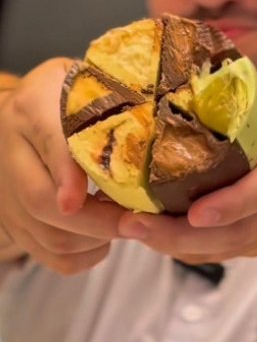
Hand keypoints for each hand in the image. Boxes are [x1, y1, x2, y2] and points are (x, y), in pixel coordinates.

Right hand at [0, 58, 125, 273]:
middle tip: (143, 221)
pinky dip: (83, 256)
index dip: (69, 175)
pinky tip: (106, 238)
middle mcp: (10, 153)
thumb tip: (157, 126)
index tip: (85, 198)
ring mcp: (7, 193)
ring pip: (47, 235)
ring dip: (95, 239)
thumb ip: (111, 100)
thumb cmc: (71, 94)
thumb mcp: (88, 84)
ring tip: (130, 224)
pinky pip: (47, 254)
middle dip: (100, 220)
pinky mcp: (13, 220)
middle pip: (44, 203)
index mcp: (33, 109)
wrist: (28, 110)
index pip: (49, 144)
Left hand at [116, 86, 256, 263]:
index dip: (234, 203)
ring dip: (177, 244)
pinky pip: (222, 253)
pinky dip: (185, 248)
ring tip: (131, 228)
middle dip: (185, 233)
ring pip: (228, 247)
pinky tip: (151, 235)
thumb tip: (167, 67)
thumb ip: (226, 95)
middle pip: (241, 230)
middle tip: (135, 223)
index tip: (195, 213)